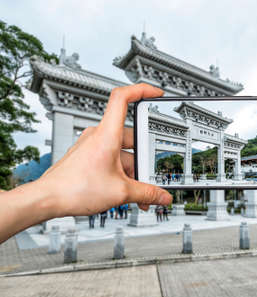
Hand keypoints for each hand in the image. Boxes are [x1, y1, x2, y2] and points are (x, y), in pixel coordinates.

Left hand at [39, 83, 171, 217]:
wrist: (47, 199)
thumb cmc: (73, 188)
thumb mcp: (120, 192)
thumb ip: (147, 193)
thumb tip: (163, 196)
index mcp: (107, 135)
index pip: (123, 98)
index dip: (142, 90)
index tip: (156, 94)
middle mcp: (98, 136)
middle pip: (131, 136)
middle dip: (144, 157)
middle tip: (151, 172)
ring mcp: (92, 146)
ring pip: (122, 152)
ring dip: (133, 170)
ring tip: (138, 191)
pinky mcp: (88, 157)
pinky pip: (112, 160)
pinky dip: (122, 173)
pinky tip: (126, 190)